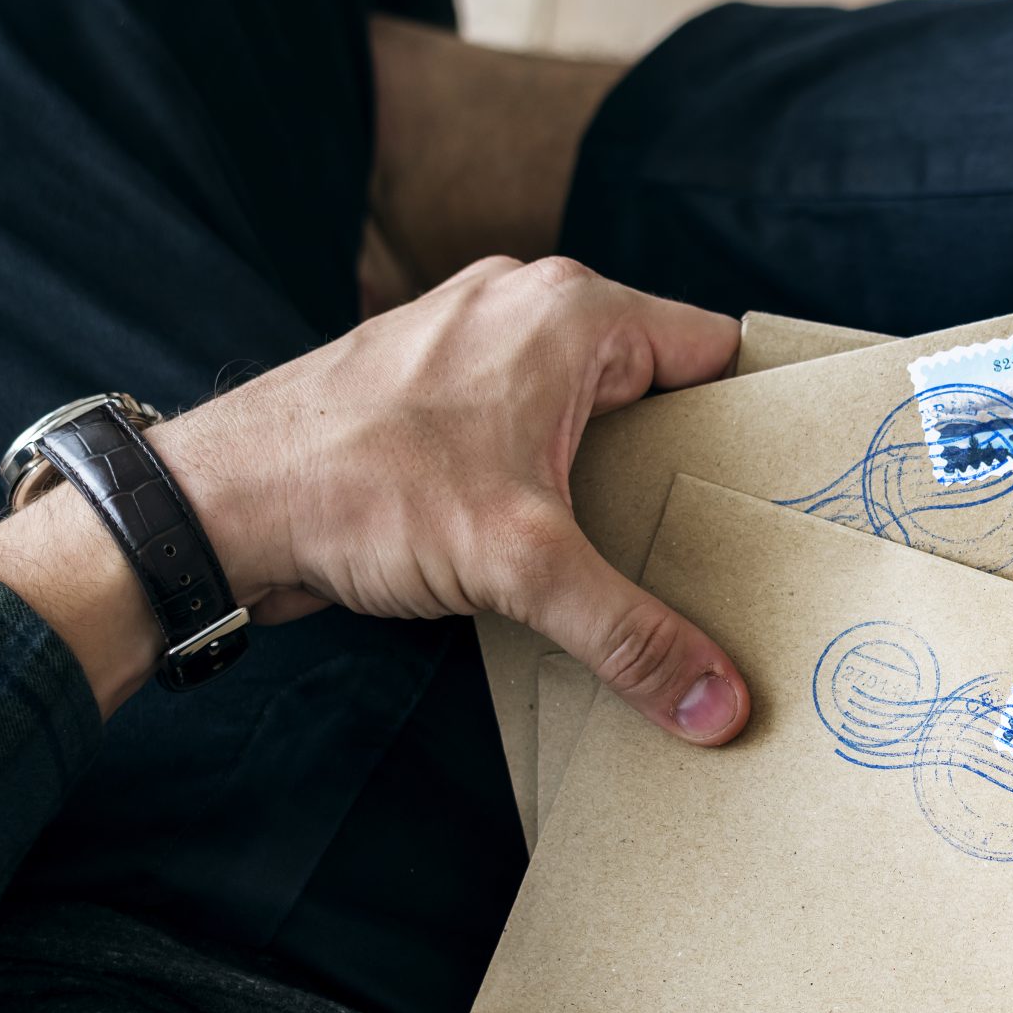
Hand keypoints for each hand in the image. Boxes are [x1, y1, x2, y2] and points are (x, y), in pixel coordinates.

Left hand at [0, 256, 750, 744]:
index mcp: (569, 311)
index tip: (794, 486)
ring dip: (617, 482)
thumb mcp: (519, 565)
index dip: (757, 418)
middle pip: (655, 386)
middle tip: (734, 546)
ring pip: (589, 413)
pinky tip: (565, 553)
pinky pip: (530, 433)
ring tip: (657, 560)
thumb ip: (631, 633)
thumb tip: (720, 703)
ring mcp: (474, 348)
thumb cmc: (359, 488)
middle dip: (689, 466)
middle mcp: (525, 310)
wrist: (218, 502)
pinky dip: (556, 487)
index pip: (710, 350)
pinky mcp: (432, 395)